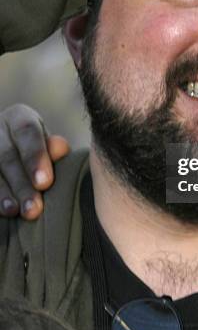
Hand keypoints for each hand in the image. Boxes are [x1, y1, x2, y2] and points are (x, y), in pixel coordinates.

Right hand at [0, 104, 68, 219]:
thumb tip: (61, 149)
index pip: (27, 131)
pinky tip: (1, 211)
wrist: (14, 157)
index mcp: (19, 117)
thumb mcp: (47, 147)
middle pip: (6, 155)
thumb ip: (54, 149)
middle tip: (34, 209)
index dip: (35, 157)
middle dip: (21, 184)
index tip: (45, 183)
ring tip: (14, 212)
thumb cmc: (38, 154)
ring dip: (2, 193)